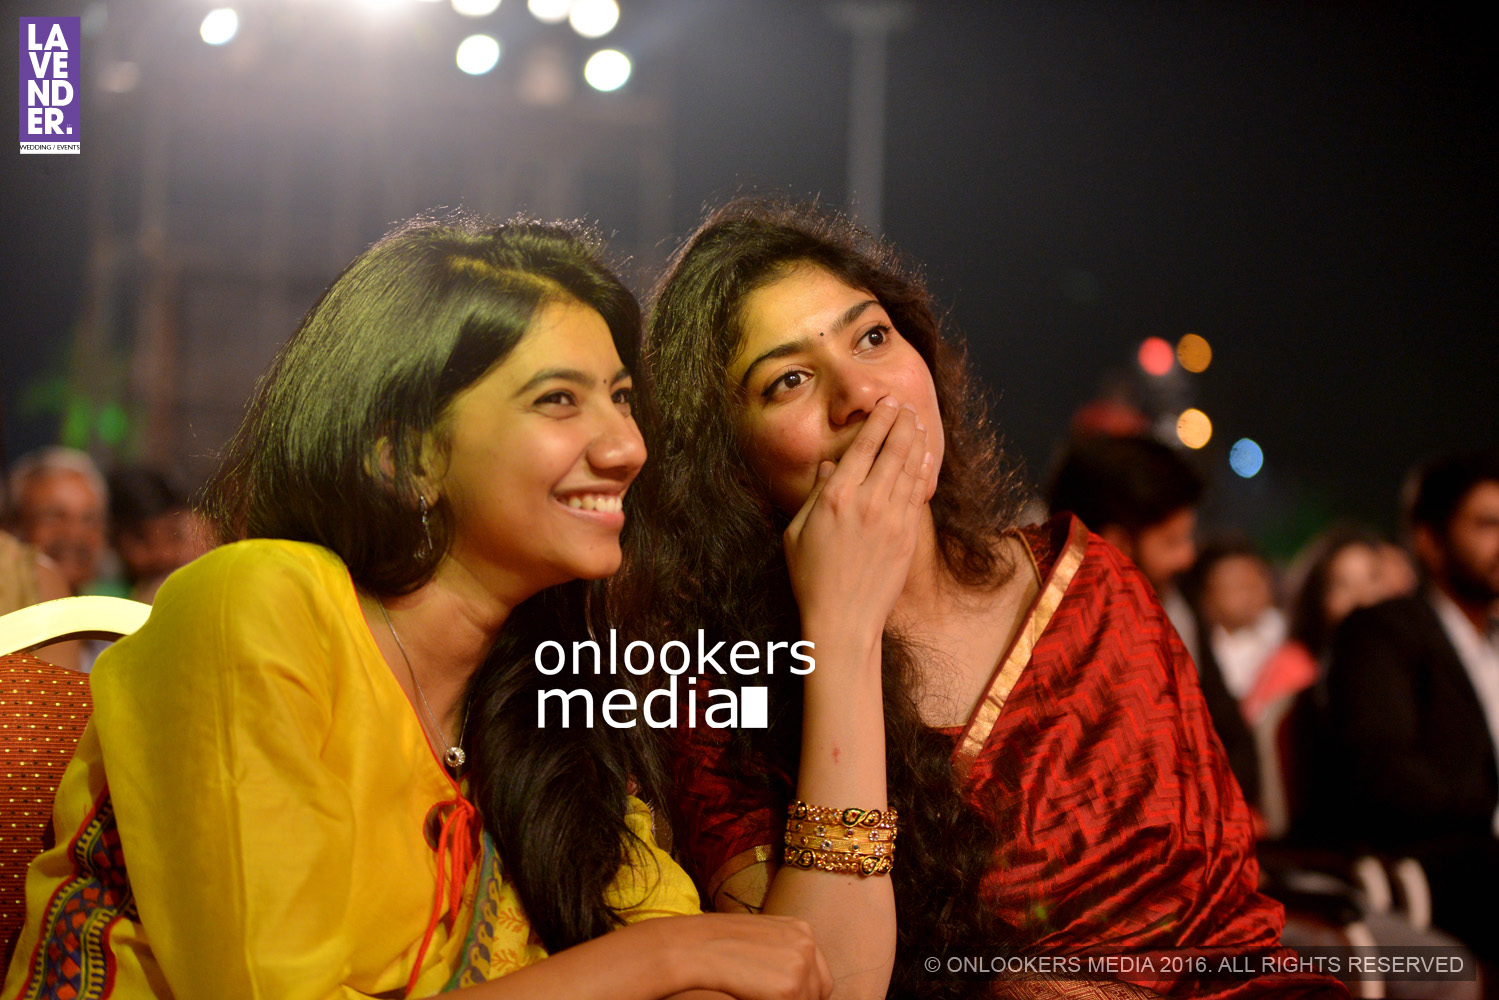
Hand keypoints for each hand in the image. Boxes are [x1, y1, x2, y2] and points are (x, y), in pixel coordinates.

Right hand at [657, 913, 832, 999]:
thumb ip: (782, 956)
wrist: (695, 946)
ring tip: (757, 996)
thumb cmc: (718, 944)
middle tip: (772, 998)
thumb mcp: (761, 939)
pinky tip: (754, 999)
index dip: (805, 993)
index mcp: (801, 929)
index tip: (787, 997)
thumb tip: (794, 983)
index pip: (819, 974)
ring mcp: (801, 966)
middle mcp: (807, 944)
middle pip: (818, 991)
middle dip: (800, 999)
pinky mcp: (790, 989)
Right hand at [782, 397, 932, 644]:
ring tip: (918, 423)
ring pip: (909, 469)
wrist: (843, 620)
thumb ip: (816, 494)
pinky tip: (926, 457)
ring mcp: (892, 520)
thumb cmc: (811, 578)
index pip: (863, 446)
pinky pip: (918, 494)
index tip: (886, 403)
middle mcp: (867, 503)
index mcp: (836, 498)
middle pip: (892, 450)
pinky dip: (923, 471)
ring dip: (915, 442)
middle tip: (906, 406)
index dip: (878, 420)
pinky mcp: (908, 537)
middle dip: (902, 423)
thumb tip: (831, 465)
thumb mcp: (797, 533)